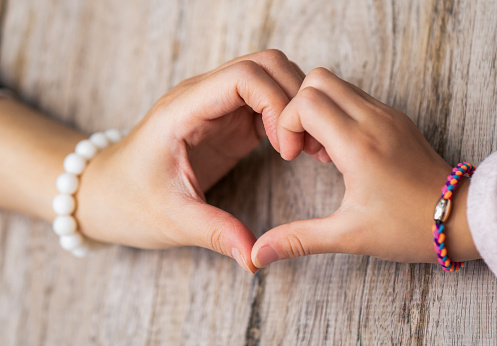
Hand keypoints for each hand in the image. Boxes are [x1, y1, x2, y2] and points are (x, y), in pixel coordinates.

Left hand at [75, 50, 304, 272]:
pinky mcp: (225, 122)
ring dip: (294, 106)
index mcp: (183, 110)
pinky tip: (292, 149)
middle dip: (295, 98)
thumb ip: (216, 233)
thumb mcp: (171, 219)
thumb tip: (255, 259)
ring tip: (302, 149)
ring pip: (269, 78)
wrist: (106, 193)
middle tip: (302, 146)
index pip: (244, 76)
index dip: (276, 103)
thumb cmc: (128, 201)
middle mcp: (201, 97)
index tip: (285, 149)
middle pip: (265, 64)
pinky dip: (286, 118)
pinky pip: (265, 103)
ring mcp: (215, 107)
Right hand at [251, 68, 479, 268]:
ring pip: (336, 83)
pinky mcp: (394, 116)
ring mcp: (386, 113)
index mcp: (358, 145)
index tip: (292, 155)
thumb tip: (260, 255)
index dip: (286, 124)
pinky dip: (336, 112)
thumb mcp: (349, 235)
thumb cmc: (408, 226)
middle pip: (317, 79)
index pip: (305, 101)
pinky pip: (354, 96)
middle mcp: (373, 119)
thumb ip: (298, 240)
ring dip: (318, 109)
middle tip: (303, 146)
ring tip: (322, 150)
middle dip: (298, 108)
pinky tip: (341, 148)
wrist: (459, 217)